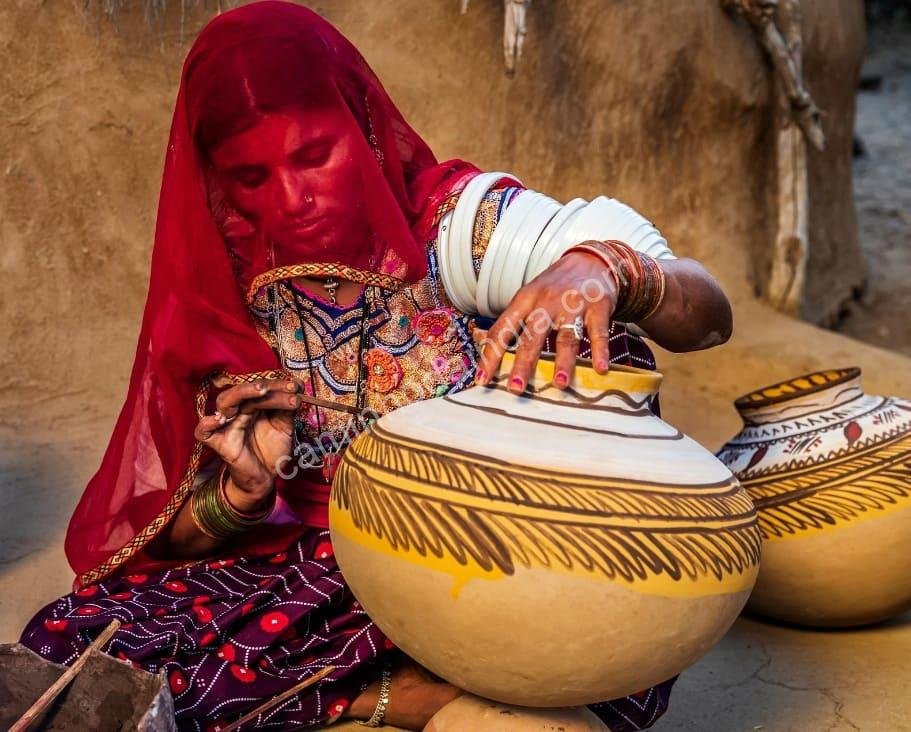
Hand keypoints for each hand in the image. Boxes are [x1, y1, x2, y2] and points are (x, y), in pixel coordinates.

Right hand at [193, 378, 305, 510]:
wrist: (264, 478)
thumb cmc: (271, 450)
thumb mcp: (285, 427)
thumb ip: (288, 409)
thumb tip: (297, 386)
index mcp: (253, 404)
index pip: (261, 387)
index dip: (279, 384)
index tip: (298, 386)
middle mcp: (238, 411)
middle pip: (245, 390)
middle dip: (266, 386)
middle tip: (288, 387)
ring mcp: (226, 425)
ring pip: (225, 402)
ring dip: (242, 392)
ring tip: (262, 390)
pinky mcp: (217, 442)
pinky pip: (203, 431)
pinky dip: (208, 423)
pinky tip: (220, 419)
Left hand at [474, 249, 616, 393]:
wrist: (591, 260)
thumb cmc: (555, 286)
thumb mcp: (529, 295)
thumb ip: (512, 320)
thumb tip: (481, 344)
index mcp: (525, 299)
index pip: (502, 329)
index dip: (490, 355)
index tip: (482, 380)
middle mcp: (547, 301)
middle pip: (532, 336)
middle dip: (523, 363)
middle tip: (515, 387)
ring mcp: (573, 304)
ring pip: (566, 336)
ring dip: (563, 361)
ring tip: (559, 383)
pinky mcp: (598, 307)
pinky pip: (598, 333)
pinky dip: (600, 352)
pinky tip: (600, 369)